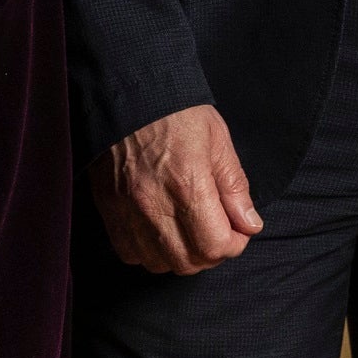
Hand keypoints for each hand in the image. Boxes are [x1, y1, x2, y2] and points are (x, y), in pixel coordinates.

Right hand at [92, 104, 263, 273]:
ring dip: (180, 255)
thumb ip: (235, 187)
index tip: (238, 231)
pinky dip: (149, 252)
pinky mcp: (108, 211)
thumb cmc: (175, 112)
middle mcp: (154, 205)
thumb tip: (249, 224)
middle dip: (211, 253)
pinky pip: (130, 254)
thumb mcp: (218, 140)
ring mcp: (127, 212)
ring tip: (190, 231)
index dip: (234, 244)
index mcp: (188, 184)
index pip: (215, 245)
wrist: (128, 94)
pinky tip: (160, 230)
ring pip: (159, 264)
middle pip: (188, 262)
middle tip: (218, 231)